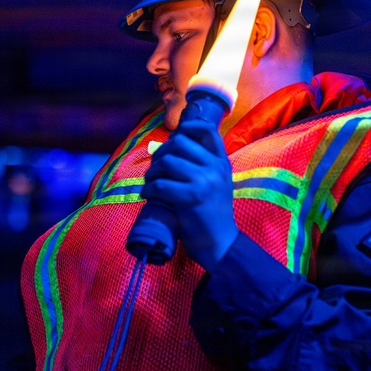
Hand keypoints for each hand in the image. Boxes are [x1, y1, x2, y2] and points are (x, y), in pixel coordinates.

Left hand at [141, 119, 236, 268]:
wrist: (220, 243)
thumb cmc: (211, 214)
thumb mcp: (215, 184)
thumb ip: (201, 166)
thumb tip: (170, 147)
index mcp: (221, 162)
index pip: (207, 130)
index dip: (187, 127)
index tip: (174, 138)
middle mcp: (215, 167)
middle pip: (179, 142)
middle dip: (161, 153)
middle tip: (155, 169)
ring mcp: (204, 181)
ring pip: (167, 161)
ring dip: (152, 172)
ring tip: (151, 184)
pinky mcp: (191, 197)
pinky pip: (160, 184)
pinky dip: (148, 189)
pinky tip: (148, 196)